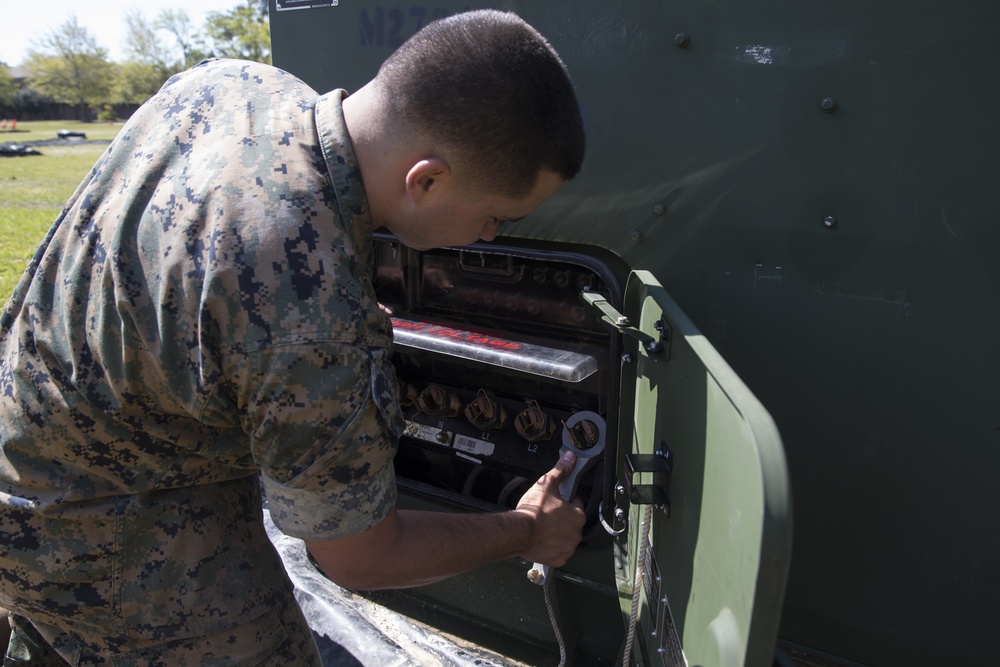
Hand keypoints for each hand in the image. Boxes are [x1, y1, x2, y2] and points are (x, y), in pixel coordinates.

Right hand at [513, 449, 585, 565]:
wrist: (519, 532)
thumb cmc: (533, 511)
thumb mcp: (547, 484)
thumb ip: (560, 470)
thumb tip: (569, 457)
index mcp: (577, 515)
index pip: (576, 505)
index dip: (566, 502)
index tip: (557, 502)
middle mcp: (576, 533)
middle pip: (572, 523)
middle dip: (563, 519)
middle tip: (548, 515)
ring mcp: (568, 548)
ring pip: (566, 538)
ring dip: (559, 534)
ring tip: (544, 528)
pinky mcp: (558, 559)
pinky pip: (559, 552)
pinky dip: (553, 548)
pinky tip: (543, 541)